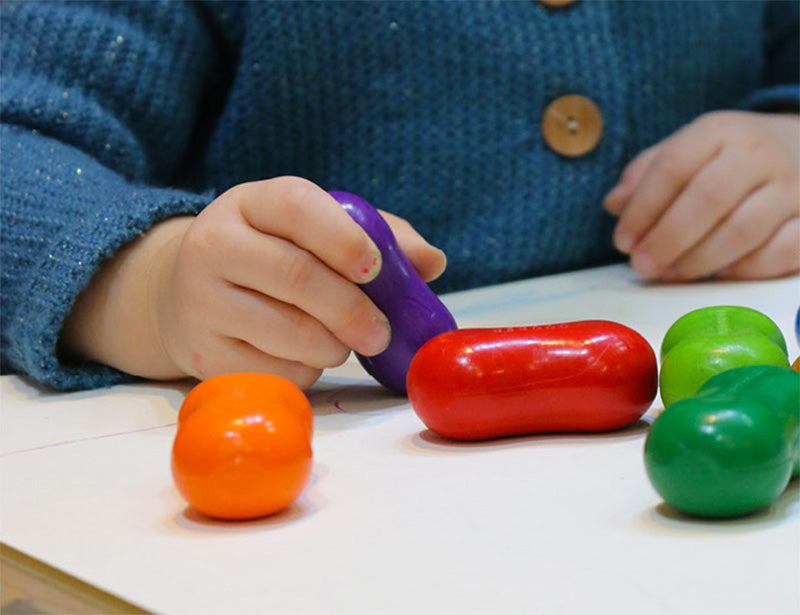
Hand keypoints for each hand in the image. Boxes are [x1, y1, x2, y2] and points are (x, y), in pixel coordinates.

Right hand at [61, 177, 445, 388]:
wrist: (186, 294)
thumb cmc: (271, 257)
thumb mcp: (312, 232)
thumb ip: (376, 237)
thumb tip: (433, 262)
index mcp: (248, 203)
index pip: (296, 207)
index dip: (344, 239)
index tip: (376, 270)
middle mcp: (213, 245)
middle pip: (295, 275)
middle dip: (352, 309)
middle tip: (382, 333)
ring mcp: (200, 302)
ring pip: (286, 331)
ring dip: (333, 346)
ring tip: (342, 343)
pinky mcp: (200, 355)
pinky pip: (272, 371)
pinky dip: (305, 371)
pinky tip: (304, 357)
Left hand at [604, 111, 798, 280]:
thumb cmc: (726, 159)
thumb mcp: (686, 151)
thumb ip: (647, 175)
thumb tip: (613, 204)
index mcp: (719, 132)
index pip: (673, 166)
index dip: (642, 208)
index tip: (622, 241)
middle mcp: (759, 155)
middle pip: (708, 199)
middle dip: (667, 238)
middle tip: (642, 266)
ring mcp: (792, 188)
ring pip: (743, 230)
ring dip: (699, 260)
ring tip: (670, 274)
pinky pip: (780, 252)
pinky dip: (745, 269)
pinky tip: (718, 275)